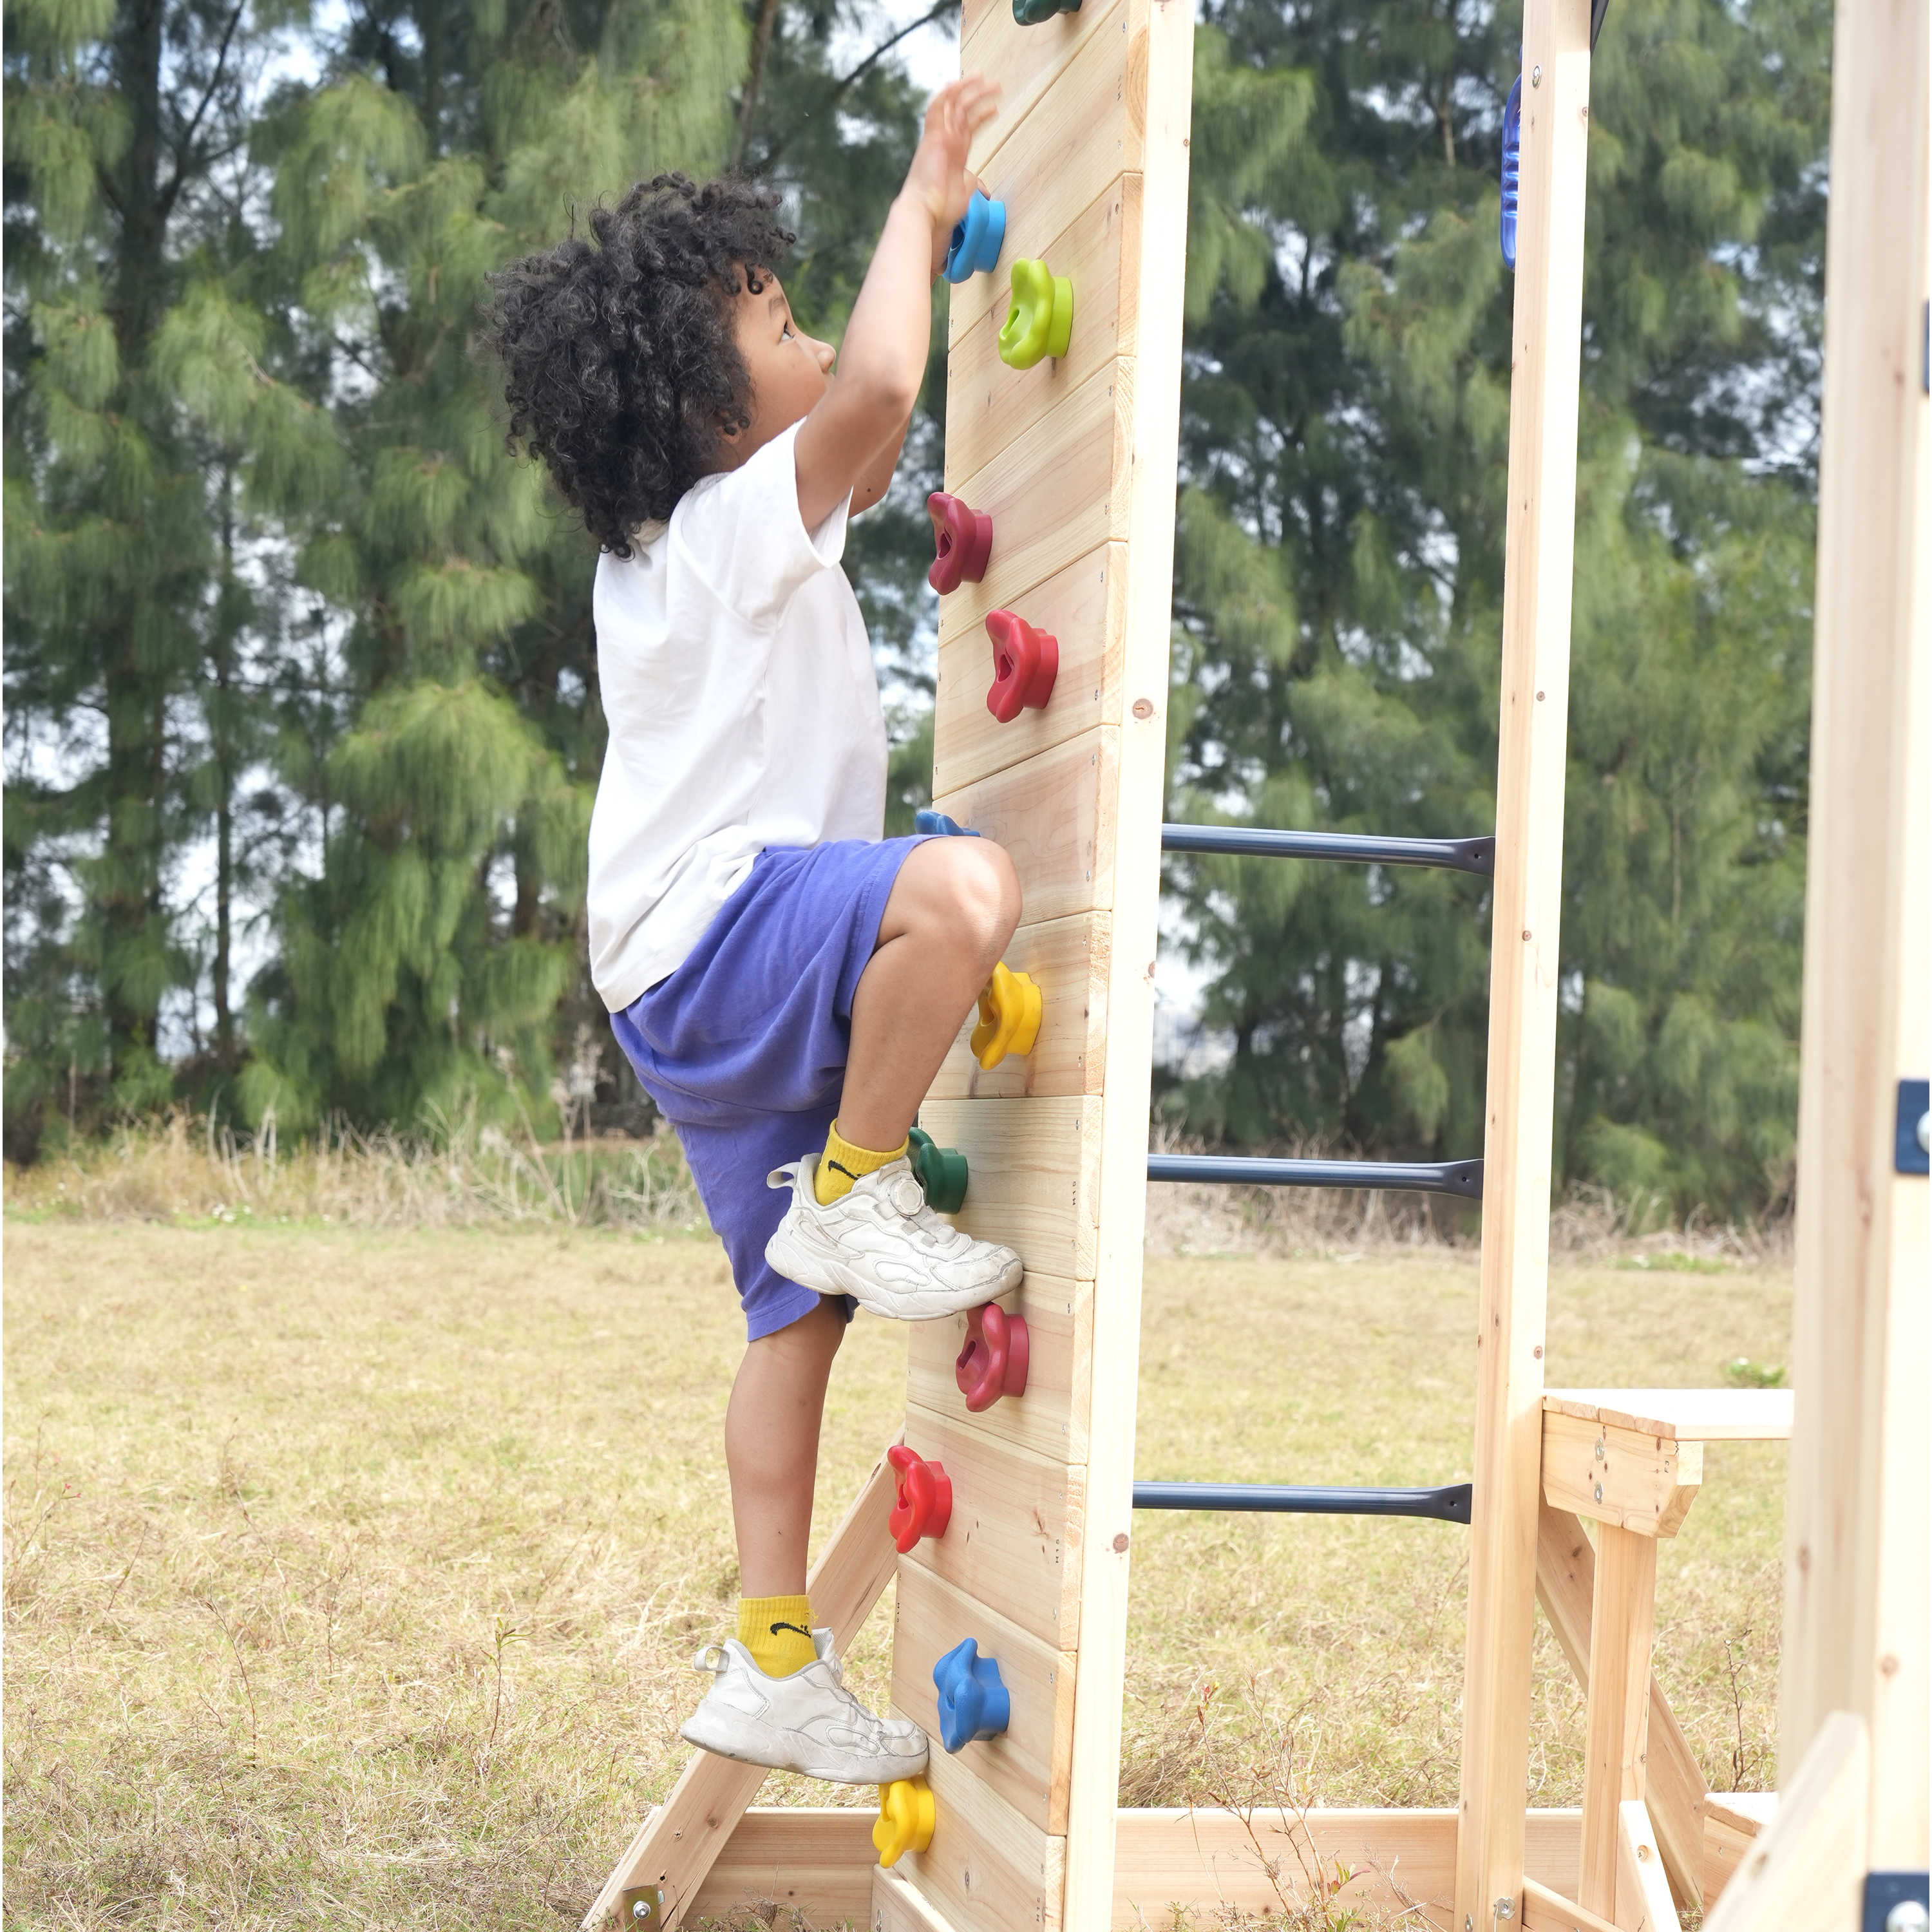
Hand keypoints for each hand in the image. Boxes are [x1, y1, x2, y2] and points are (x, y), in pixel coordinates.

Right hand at [903, 75, 998, 243]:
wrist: (927, 213)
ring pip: (953, 104)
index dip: (981, 115)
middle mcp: (946, 141)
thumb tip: (982, 186)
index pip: (967, 126)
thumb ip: (972, 183)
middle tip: (995, 85)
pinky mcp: (932, 136)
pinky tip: (959, 82)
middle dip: (979, 95)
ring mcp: (939, 137)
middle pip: (962, 109)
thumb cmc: (942, 208)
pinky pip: (938, 107)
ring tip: (986, 78)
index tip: (995, 108)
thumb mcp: (965, 192)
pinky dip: (947, 94)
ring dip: (969, 89)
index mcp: (954, 153)